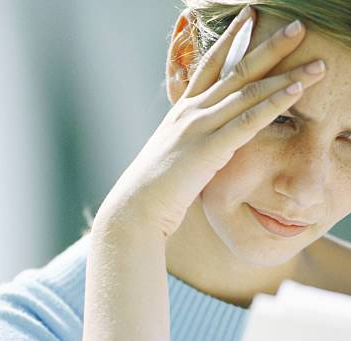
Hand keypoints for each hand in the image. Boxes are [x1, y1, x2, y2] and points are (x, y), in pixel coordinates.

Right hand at [96, 7, 325, 238]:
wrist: (137, 207)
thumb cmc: (155, 188)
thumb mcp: (172, 154)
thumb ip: (189, 140)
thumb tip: (203, 140)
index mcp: (182, 110)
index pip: (210, 64)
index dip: (232, 38)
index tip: (250, 15)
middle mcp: (191, 111)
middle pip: (236, 70)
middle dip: (270, 47)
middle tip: (298, 27)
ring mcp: (199, 128)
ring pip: (248, 93)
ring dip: (286, 75)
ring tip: (316, 63)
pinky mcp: (209, 150)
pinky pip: (247, 122)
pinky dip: (273, 105)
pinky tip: (295, 91)